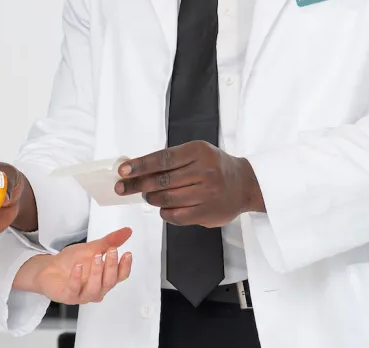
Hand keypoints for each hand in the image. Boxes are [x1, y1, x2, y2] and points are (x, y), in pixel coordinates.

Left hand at [13, 227, 132, 303]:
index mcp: (104, 279)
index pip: (120, 276)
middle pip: (109, 281)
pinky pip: (74, 289)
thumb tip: (127, 231)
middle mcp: (97, 289)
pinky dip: (77, 277)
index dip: (125, 266)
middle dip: (112, 266)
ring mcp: (83, 295)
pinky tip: (78, 266)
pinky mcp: (68, 296)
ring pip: (95, 288)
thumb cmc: (71, 261)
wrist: (48, 269)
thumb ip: (109, 242)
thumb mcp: (91, 248)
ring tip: (97, 256)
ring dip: (97, 272)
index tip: (127, 253)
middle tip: (112, 250)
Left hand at [116, 141, 265, 226]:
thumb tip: (134, 166)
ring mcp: (208, 193)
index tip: (123, 170)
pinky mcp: (208, 212)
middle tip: (122, 187)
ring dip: (151, 198)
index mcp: (199, 152)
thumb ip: (170, 159)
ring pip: (167, 198)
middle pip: (162, 180)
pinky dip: (164, 212)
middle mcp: (205, 171)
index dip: (140, 165)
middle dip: (137, 185)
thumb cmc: (214, 166)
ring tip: (146, 196)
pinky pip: (176, 215)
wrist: (245, 184)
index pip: (163, 159)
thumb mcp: (196, 153)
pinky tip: (162, 207)